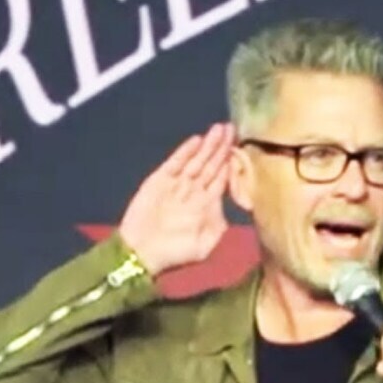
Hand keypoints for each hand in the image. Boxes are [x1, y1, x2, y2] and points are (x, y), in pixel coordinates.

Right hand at [118, 123, 233, 274]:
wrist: (141, 253)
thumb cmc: (174, 254)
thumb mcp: (204, 247)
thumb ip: (218, 226)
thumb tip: (226, 206)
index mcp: (206, 206)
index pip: (221, 179)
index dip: (230, 163)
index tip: (241, 147)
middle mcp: (193, 191)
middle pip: (210, 165)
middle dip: (221, 147)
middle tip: (231, 128)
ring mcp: (176, 184)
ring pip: (196, 160)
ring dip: (208, 145)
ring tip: (219, 129)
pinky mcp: (159, 180)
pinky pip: (175, 163)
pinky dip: (185, 152)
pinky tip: (197, 140)